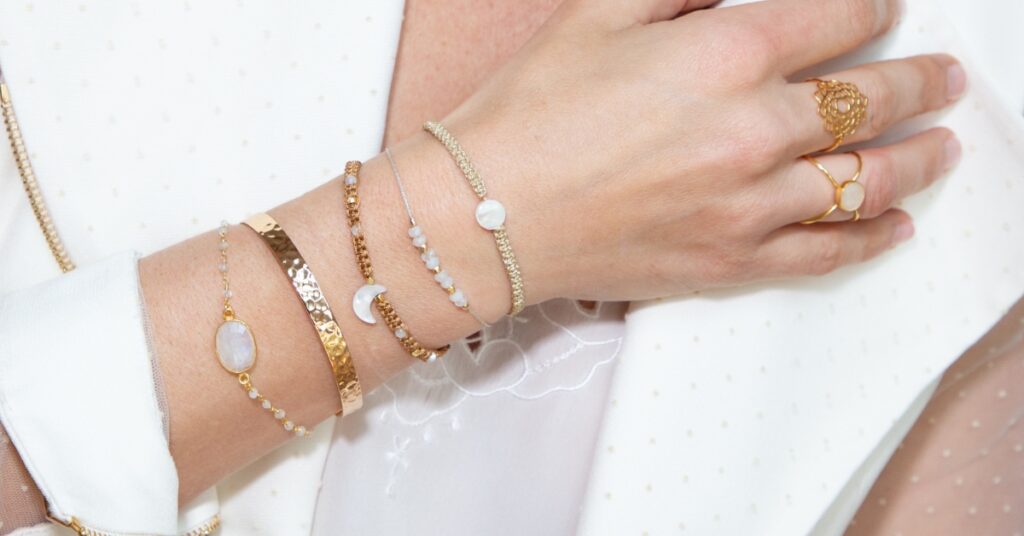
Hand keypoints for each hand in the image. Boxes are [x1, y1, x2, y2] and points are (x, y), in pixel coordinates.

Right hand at [441, 0, 962, 302]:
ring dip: (919, 158)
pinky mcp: (731, 262)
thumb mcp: (597, 12)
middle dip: (922, 82)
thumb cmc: (526, 113)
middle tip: (944, 78)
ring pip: (870, 178)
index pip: (842, 17)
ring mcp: (750, 206)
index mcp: (725, 53)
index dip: (874, 8)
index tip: (884, 11)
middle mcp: (755, 130)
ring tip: (943, 146)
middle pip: (873, 99)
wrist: (479, 218)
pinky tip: (897, 225)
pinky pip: (828, 252)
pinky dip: (873, 237)